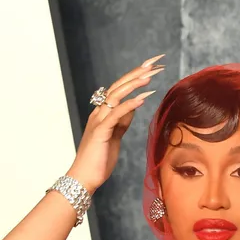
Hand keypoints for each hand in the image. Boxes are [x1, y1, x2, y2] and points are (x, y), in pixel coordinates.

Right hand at [66, 54, 164, 192]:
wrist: (84, 177)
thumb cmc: (99, 159)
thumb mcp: (115, 136)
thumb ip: (122, 121)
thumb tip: (133, 106)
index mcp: (103, 113)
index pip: (120, 89)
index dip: (136, 76)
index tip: (152, 66)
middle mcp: (99, 113)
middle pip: (118, 86)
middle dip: (137, 72)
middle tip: (155, 62)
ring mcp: (99, 121)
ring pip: (115, 96)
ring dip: (133, 84)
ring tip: (150, 75)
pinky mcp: (101, 132)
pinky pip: (116, 114)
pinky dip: (129, 104)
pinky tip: (142, 97)